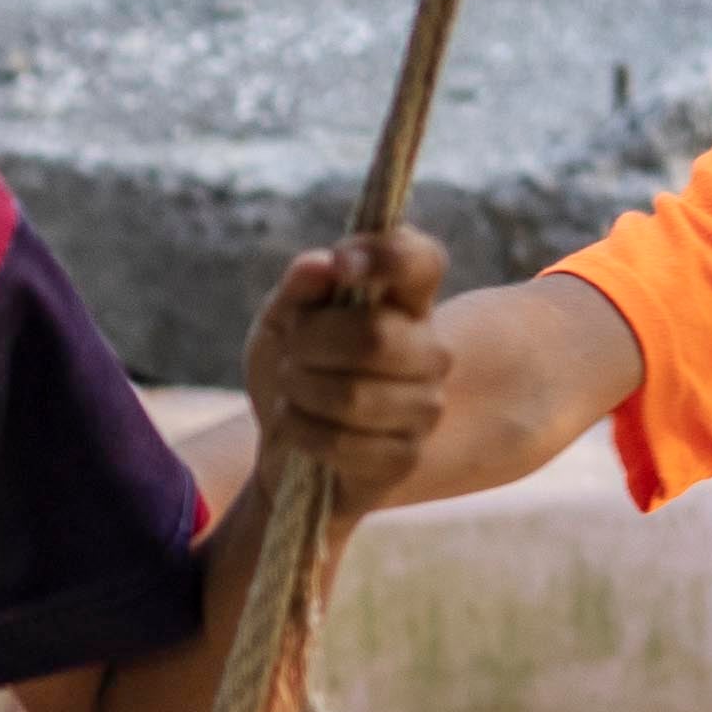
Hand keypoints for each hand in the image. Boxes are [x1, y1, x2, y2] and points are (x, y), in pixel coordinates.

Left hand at [242, 227, 463, 508]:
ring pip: (353, 395)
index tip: (341, 262)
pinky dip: (302, 431)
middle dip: (310, 343)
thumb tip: (321, 265)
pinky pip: (344, 442)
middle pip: (375, 335)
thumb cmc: (294, 366)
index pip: (423, 262)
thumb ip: (300, 289)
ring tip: (293, 390)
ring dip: (301, 390)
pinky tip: (298, 426)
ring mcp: (424, 407)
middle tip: (293, 353)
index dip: (387, 255)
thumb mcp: (281, 319)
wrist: (284, 442)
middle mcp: (429, 351)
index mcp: (405, 302)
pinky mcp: (405, 456)